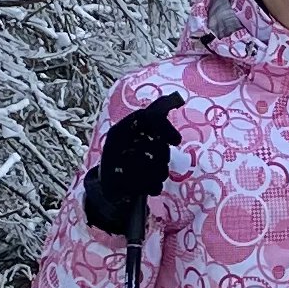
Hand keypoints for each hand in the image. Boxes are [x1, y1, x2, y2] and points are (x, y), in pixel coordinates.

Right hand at [83, 93, 180, 232]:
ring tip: (156, 171)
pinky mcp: (119, 189)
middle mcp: (114, 147)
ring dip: (161, 172)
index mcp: (119, 130)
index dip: (165, 127)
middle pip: (156, 148)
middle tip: (160, 158)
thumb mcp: (138, 130)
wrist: (109, 183)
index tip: (177, 140)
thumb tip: (179, 97)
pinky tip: (151, 185)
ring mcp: (115, 169)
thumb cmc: (130, 151)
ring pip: (156, 169)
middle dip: (164, 155)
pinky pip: (149, 187)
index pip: (147, 118)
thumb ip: (157, 112)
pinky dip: (155, 186)